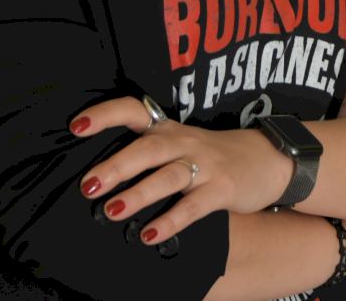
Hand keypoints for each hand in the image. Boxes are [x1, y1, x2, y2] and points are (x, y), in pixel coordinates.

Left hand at [70, 98, 288, 245]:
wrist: (269, 160)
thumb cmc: (213, 157)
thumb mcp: (182, 145)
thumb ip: (148, 154)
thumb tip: (95, 177)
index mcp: (170, 129)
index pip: (135, 110)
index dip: (106, 115)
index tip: (76, 126)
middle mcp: (185, 142)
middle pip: (150, 148)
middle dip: (117, 165)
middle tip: (87, 185)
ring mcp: (206, 165)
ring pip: (170, 176)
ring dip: (141, 192)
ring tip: (112, 210)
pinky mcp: (223, 189)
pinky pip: (194, 206)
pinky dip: (172, 220)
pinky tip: (151, 235)